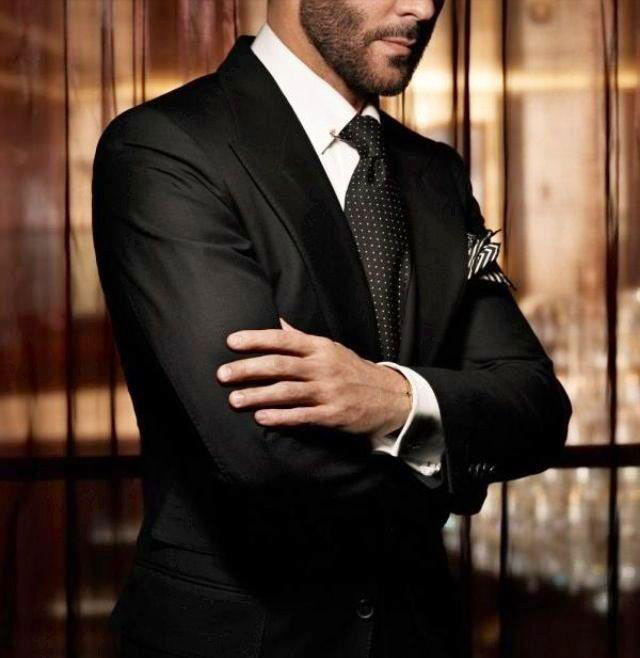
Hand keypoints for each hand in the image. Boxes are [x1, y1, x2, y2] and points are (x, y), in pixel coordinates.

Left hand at [216, 318, 411, 439]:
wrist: (390, 396)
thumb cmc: (353, 370)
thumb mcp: (331, 348)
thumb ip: (301, 338)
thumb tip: (276, 321)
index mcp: (321, 347)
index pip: (283, 339)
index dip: (256, 339)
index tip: (231, 341)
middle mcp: (323, 367)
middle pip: (280, 365)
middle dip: (248, 369)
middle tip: (222, 374)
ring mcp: (328, 392)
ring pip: (287, 392)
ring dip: (258, 395)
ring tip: (234, 399)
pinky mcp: (333, 415)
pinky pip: (302, 416)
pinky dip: (281, 417)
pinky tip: (261, 418)